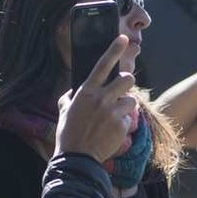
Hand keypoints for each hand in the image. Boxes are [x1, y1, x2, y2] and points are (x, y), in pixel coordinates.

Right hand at [56, 36, 138, 160]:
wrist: (77, 158)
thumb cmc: (68, 133)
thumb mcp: (64, 109)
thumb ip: (72, 96)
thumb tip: (76, 90)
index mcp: (86, 91)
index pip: (103, 65)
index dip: (114, 50)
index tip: (124, 39)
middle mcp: (101, 98)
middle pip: (128, 79)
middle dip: (127, 84)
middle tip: (120, 92)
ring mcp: (113, 112)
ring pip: (132, 100)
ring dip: (125, 107)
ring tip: (113, 117)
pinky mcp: (122, 125)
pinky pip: (129, 118)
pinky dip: (122, 124)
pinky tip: (111, 132)